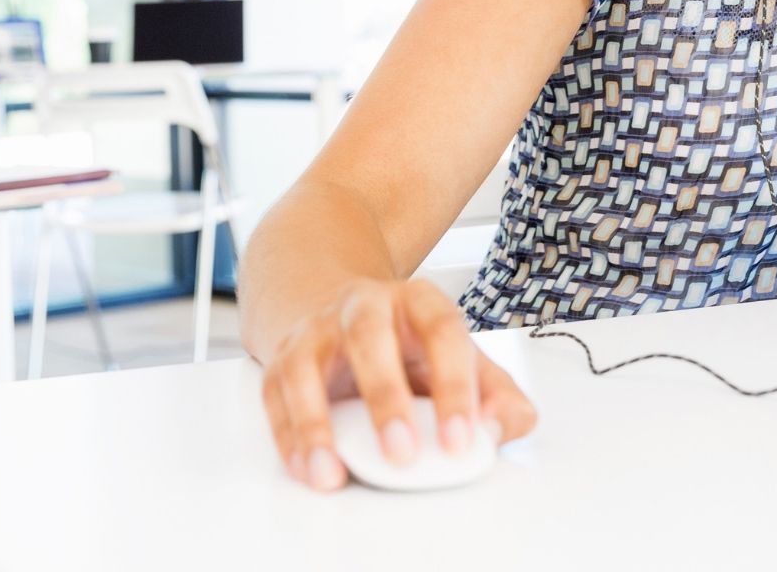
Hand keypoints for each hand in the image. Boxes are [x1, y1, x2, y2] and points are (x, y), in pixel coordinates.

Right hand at [258, 277, 537, 490]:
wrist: (348, 317)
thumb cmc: (412, 350)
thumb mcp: (462, 361)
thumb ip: (496, 394)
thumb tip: (500, 426)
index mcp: (419, 302)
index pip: (442, 331)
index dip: (454, 384)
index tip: (462, 439)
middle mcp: (364, 306)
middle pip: (369, 337)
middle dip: (384, 397)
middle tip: (401, 454)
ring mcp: (317, 330)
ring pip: (307, 364)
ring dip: (316, 422)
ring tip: (331, 473)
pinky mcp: (283, 359)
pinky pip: (275, 393)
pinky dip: (287, 435)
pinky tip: (306, 468)